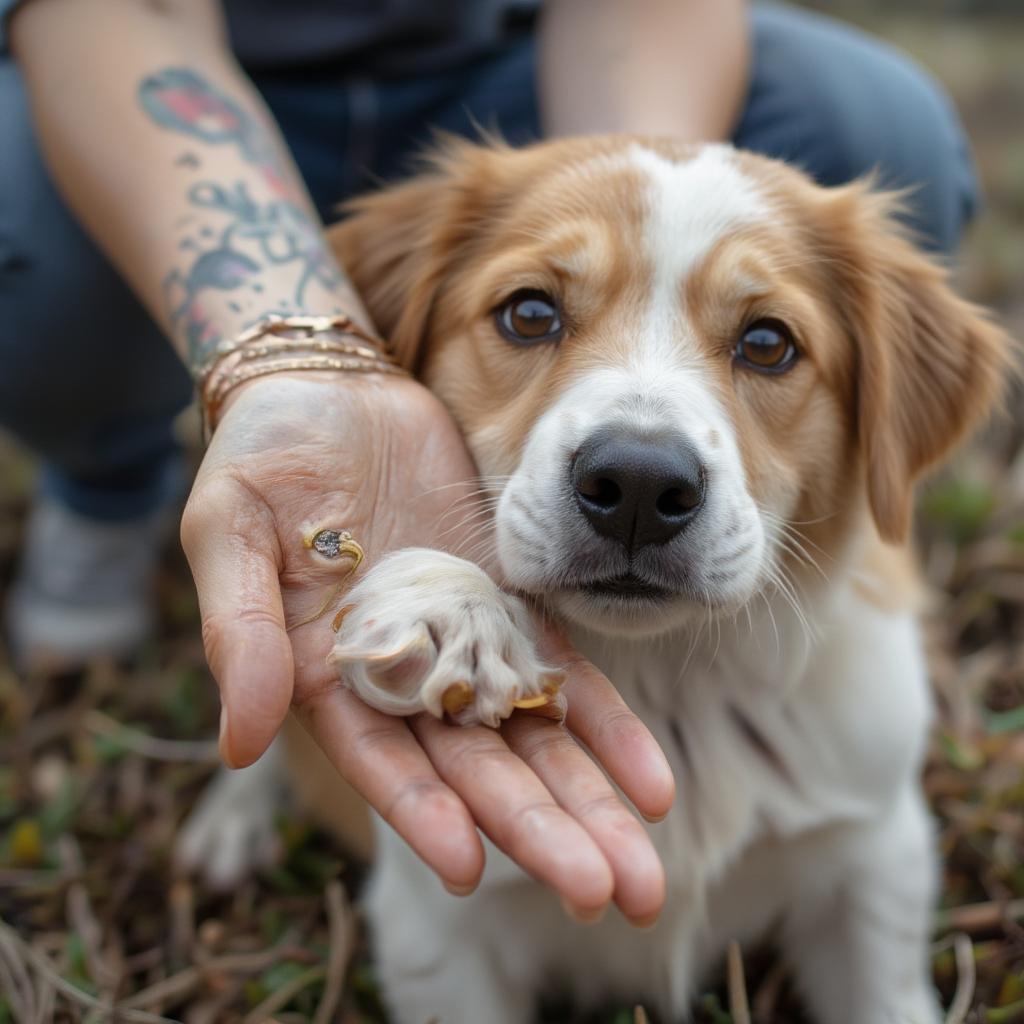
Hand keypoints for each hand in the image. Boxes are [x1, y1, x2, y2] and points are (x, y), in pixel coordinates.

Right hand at [180, 372, 673, 923]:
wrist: (334, 393)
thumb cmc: (264, 461)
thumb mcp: (229, 531)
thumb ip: (237, 629)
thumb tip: (237, 741)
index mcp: (329, 675)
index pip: (380, 759)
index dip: (422, 812)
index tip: (471, 867)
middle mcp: (405, 677)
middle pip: (475, 769)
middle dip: (536, 830)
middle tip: (604, 893)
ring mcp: (465, 643)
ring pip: (531, 738)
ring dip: (586, 801)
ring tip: (641, 868)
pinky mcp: (511, 604)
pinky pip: (563, 674)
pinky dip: (604, 727)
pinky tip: (652, 783)